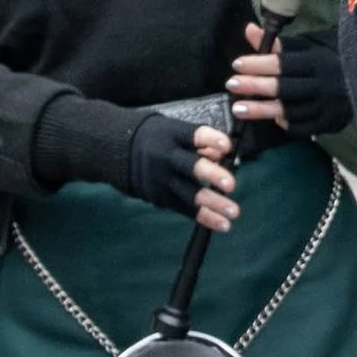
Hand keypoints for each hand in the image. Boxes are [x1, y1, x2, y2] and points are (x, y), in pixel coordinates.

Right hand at [126, 116, 239, 232]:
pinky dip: (205, 217)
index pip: (194, 135)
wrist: (123, 152)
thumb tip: (222, 156)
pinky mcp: (161, 198)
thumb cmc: (162, 140)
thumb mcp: (178, 132)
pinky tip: (223, 224)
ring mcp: (162, 180)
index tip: (227, 146)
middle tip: (231, 185)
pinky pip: (185, 209)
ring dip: (213, 204)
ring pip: (189, 193)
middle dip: (211, 176)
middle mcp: (166, 158)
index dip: (210, 140)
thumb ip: (202, 143)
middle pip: (190, 167)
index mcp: (174, 135)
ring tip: (233, 212)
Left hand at [229, 23, 349, 135]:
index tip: (237, 65)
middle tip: (231, 85)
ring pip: (291, 110)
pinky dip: (286, 123)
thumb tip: (249, 30)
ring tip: (238, 108)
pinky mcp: (331, 122)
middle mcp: (324, 84)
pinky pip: (303, 127)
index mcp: (319, 61)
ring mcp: (328, 106)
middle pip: (285, 87)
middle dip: (256, 86)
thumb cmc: (332, 59)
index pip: (285, 63)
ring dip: (262, 110)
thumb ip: (278, 44)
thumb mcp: (309, 46)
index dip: (259, 64)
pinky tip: (272, 119)